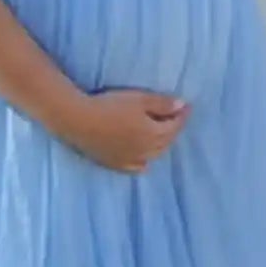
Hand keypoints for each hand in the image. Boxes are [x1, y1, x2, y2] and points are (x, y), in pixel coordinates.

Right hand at [58, 88, 191, 172]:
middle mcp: (146, 151)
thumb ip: (162, 104)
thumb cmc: (110, 105)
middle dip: (173, 129)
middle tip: (176, 117)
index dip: (182, 116)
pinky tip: (144, 159)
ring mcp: (130, 160)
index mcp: (153, 134)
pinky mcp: (115, 164)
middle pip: (166, 141)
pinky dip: (144, 162)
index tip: (187, 106)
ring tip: (162, 134)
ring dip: (161, 144)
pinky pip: (136, 167)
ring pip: (154, 155)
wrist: (78, 120)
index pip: (175, 126)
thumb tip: (182, 106)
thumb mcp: (139, 99)